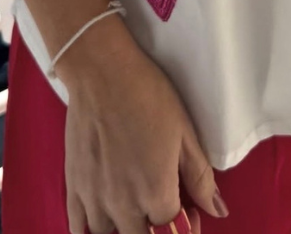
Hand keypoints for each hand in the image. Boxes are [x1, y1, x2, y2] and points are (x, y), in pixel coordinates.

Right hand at [55, 16, 227, 233]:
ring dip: (124, 228)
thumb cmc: (147, 94)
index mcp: (156, 192)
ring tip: (133, 208)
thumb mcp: (184, 131)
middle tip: (161, 207)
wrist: (101, 71)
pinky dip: (91, 229)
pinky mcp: (72, 184)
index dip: (186, 224)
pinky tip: (102, 218)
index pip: (174, 232)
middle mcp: (123, 204)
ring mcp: (93, 197)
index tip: (189, 210)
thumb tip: (218, 210)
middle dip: (156, 230)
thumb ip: (200, 176)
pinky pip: (77, 227)